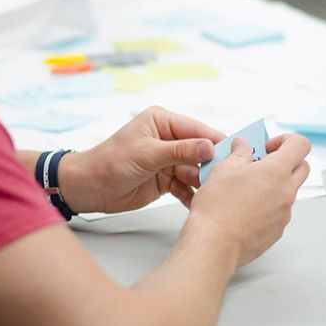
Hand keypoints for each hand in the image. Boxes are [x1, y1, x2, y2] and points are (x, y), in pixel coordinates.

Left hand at [59, 106, 224, 212]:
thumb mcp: (148, 153)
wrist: (89, 188)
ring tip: (214, 194)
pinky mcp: (167, 179)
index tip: (236, 154)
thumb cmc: (110, 162)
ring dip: (203, 183)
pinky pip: (186, 186)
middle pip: (200, 151)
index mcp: (163, 121)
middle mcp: (168, 139)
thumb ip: (181, 151)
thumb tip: (210, 146)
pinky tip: (199, 203)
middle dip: (212, 165)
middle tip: (226, 178)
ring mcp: (168, 160)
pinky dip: (192, 195)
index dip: (216, 142)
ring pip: (196, 171)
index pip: (198, 130)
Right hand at [186, 134, 310, 266]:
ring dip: (275, 185)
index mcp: (276, 172)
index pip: (300, 145)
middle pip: (302, 167)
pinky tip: (244, 209)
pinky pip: (279, 211)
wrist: (214, 243)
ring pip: (289, 191)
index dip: (286, 140)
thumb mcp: (223, 169)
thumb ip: (238, 153)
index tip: (268, 147)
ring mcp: (284, 213)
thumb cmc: (217, 207)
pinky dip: (267, 206)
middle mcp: (286, 192)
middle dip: (286, 161)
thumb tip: (242, 145)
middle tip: (262, 164)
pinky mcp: (277, 231)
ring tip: (247, 189)